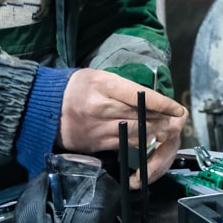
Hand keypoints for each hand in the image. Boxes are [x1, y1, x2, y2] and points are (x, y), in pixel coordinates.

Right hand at [58, 69, 186, 188]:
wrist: (44, 107)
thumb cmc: (75, 87)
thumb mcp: (99, 77)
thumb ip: (123, 87)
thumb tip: (150, 99)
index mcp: (103, 85)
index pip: (139, 95)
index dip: (162, 103)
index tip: (178, 108)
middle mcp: (101, 107)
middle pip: (140, 116)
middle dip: (162, 120)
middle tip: (178, 122)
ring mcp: (97, 128)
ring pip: (134, 133)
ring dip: (154, 133)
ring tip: (168, 131)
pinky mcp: (94, 143)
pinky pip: (122, 145)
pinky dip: (139, 143)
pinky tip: (149, 140)